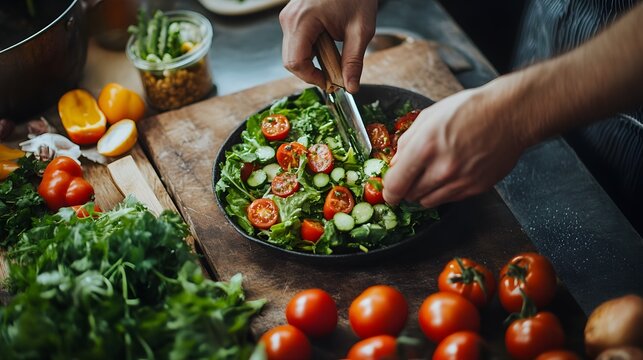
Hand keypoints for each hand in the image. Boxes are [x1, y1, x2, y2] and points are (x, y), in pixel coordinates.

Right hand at [279, 0, 377, 92]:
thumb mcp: (361, 30)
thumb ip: (354, 61)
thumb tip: (351, 87)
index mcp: (303, 20)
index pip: (295, 62)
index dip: (311, 78)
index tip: (330, 83)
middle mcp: (289, 20)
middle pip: (290, 61)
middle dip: (311, 73)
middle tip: (334, 75)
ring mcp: (289, 18)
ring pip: (292, 54)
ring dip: (312, 62)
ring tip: (335, 56)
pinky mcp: (293, 18)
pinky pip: (296, 43)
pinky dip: (310, 52)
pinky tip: (328, 46)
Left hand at [383, 86, 527, 206]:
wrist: (509, 114)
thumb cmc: (469, 110)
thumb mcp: (429, 117)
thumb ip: (406, 142)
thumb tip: (395, 164)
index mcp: (425, 147)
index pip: (396, 184)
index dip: (389, 191)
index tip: (389, 191)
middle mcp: (442, 168)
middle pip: (410, 196)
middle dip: (406, 188)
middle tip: (411, 177)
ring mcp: (460, 181)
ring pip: (428, 202)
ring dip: (424, 192)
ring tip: (431, 173)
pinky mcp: (475, 188)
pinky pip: (449, 199)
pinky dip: (443, 191)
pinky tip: (450, 174)